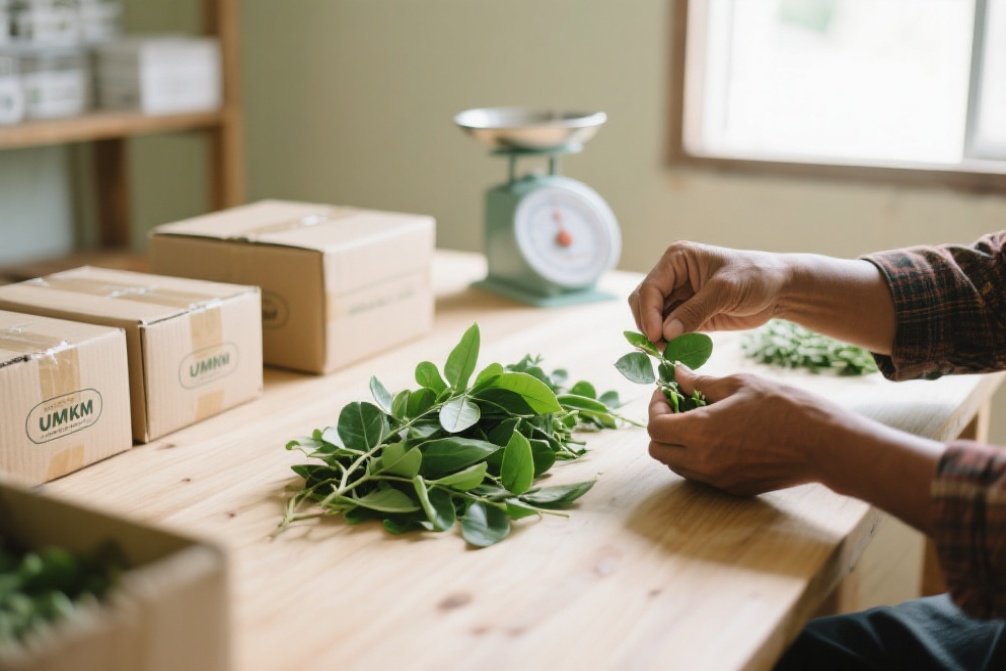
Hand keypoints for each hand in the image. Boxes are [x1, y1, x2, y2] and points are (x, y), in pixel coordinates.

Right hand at [628, 241, 789, 344]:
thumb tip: (666, 333)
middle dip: (649, 325)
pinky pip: (670, 329)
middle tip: (659, 348)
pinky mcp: (688, 314)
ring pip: (654, 318)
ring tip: (668, 352)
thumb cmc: (755, 278)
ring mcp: (679, 295)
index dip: (648, 313)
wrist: (780, 290)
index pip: (651, 287)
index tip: (656, 336)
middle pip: (644, 303)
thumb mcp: (725, 291)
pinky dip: (670, 341)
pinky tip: (676, 352)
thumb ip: (694, 311)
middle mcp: (673, 275)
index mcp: (677, 259)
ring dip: (658, 336)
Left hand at [646, 365, 849, 495]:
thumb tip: (677, 374)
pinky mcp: (733, 488)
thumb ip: (701, 383)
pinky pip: (699, 475)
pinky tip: (717, 438)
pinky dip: (696, 458)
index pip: (655, 426)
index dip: (655, 406)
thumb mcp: (740, 384)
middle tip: (677, 406)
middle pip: (658, 450)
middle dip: (661, 427)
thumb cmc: (784, 407)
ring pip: (676, 465)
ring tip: (698, 421)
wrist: (823, 443)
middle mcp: (703, 461)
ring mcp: (718, 479)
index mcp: (700, 431)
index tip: (666, 391)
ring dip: (677, 444)